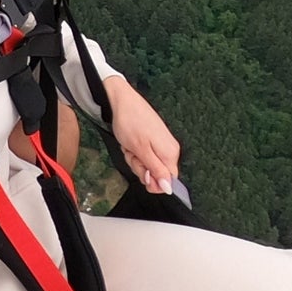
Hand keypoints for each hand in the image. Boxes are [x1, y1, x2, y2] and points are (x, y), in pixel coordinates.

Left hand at [105, 77, 180, 193]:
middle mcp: (169, 150)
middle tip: (133, 154)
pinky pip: (143, 156)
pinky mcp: (152, 141)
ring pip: (147, 166)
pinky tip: (129, 143)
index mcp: (170, 153)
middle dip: (140, 168)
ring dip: (134, 159)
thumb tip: (168, 188)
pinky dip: (133, 152)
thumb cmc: (130, 122)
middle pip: (156, 174)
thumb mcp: (140, 150)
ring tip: (130, 146)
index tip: (141, 171)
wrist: (122, 101)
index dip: (153, 181)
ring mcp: (161, 145)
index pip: (168, 182)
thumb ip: (156, 170)